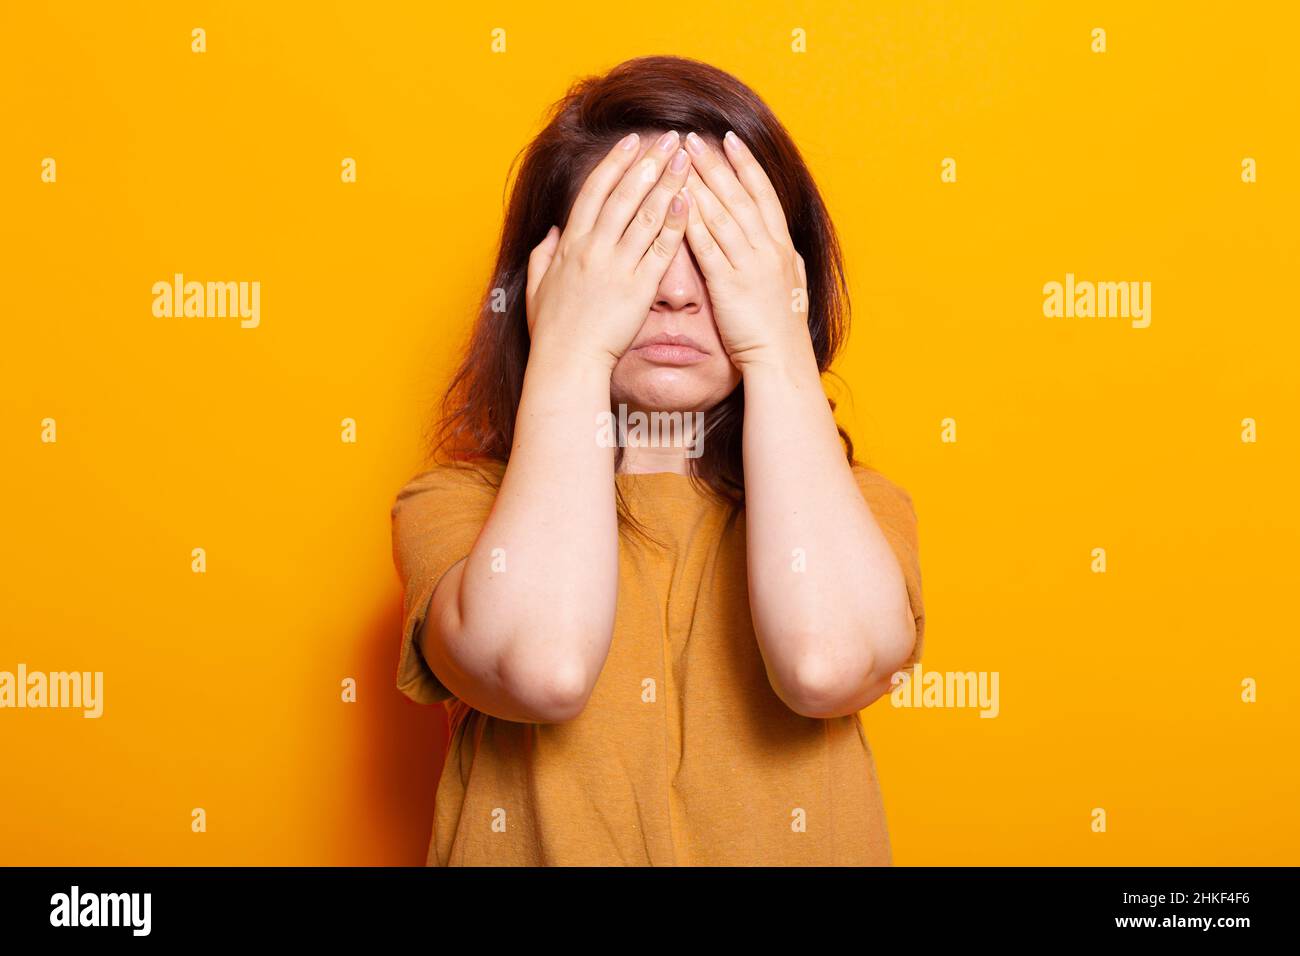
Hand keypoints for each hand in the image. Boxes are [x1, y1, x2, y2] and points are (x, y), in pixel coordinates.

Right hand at [525, 130, 691, 370]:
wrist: (567, 363)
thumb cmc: (552, 332)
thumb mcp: (537, 288)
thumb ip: (543, 255)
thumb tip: (551, 232)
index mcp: (569, 245)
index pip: (594, 192)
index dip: (614, 164)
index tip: (632, 141)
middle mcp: (594, 249)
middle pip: (624, 195)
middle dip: (649, 162)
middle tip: (669, 139)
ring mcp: (617, 266)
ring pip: (645, 214)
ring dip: (666, 182)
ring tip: (686, 159)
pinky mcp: (639, 288)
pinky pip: (660, 250)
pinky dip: (674, 223)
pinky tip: (688, 201)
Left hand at [681, 130, 810, 368]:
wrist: (782, 361)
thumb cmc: (782, 331)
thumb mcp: (790, 286)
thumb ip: (783, 261)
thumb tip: (783, 245)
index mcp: (782, 248)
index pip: (763, 195)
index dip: (746, 164)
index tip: (729, 139)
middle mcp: (768, 249)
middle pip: (739, 196)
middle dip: (716, 164)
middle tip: (694, 138)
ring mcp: (750, 265)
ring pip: (723, 214)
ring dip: (701, 183)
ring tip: (680, 158)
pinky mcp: (730, 284)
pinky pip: (708, 246)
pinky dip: (692, 221)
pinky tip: (676, 202)